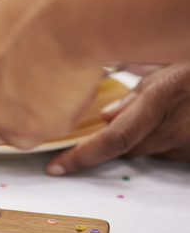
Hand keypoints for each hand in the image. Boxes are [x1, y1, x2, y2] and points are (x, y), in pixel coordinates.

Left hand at [0, 0, 109, 148]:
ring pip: (13, 134)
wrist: (69, 14)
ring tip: (60, 91)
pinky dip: (62, 118)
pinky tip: (72, 90)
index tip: (7, 101)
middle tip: (35, 106)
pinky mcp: (24, 130)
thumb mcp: (1, 24)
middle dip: (6, 120)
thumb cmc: (46, 6)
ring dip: (34, 121)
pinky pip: (43, 134)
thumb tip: (4, 66)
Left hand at [46, 63, 189, 174]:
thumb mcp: (169, 64)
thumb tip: (107, 116)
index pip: (113, 138)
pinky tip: (178, 118)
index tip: (55, 168)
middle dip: (109, 143)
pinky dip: (165, 139)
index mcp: (163, 98)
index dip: (81, 156)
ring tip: (162, 109)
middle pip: (127, 150)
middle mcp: (178, 127)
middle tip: (98, 131)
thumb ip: (137, 92)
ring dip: (143, 138)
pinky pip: (173, 152)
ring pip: (150, 152)